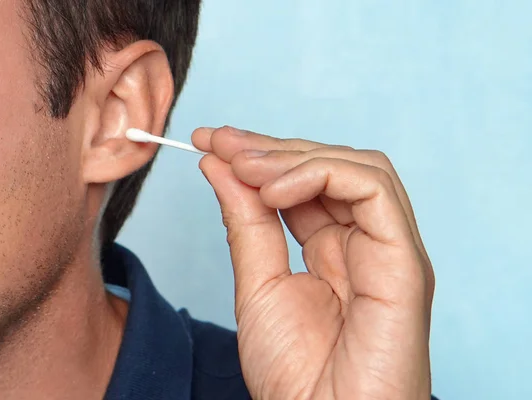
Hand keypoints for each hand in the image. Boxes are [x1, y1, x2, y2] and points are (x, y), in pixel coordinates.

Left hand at [193, 126, 434, 399]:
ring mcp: (390, 249)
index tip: (209, 142)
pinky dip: (321, 175)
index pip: (303, 182)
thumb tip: (220, 165)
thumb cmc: (297, 374)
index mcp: (335, 249)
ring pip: (357, 166)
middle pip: (330, 166)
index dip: (259, 156)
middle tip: (218, 141)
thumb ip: (246, 222)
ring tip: (243, 166)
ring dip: (293, 157)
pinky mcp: (405, 262)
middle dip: (270, 148)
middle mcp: (367, 242)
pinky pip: (373, 190)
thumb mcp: (258, 284)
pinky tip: (273, 189)